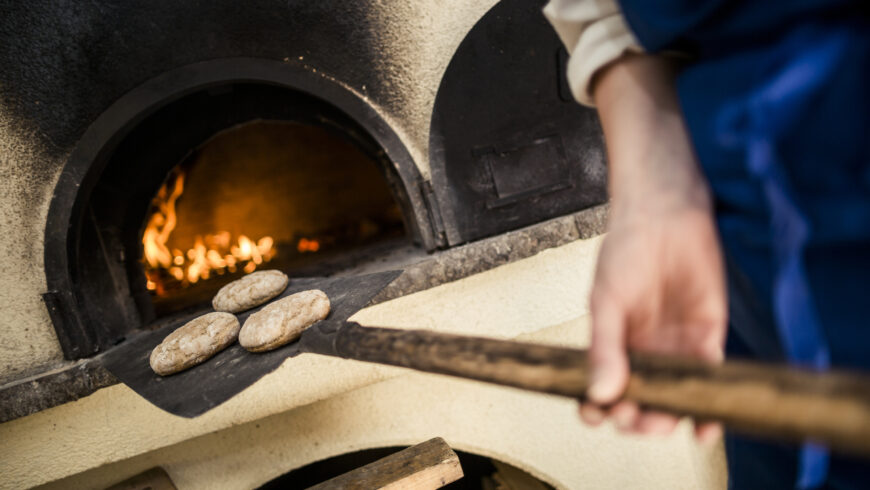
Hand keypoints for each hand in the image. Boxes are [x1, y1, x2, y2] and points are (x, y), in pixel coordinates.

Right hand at [581, 200, 726, 442]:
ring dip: (669, 419)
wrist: (664, 216)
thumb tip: (599, 393)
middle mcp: (643, 352)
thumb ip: (604, 347)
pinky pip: (709, 379)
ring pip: (674, 398)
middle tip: (633, 417)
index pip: (601, 389)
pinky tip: (704, 424)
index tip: (595, 416)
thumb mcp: (605, 301)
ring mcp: (675, 349)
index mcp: (612, 344)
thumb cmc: (626, 252)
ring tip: (663, 423)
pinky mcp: (708, 338)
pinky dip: (709, 407)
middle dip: (636, 420)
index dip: (597, 410)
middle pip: (640, 402)